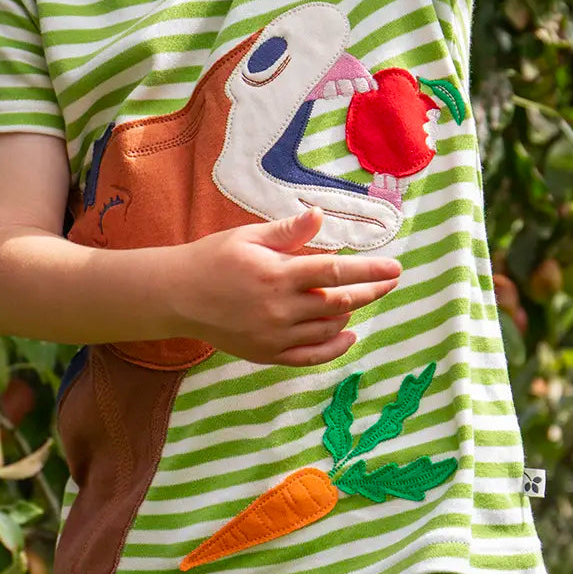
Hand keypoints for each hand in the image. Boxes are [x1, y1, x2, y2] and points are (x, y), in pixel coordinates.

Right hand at [169, 208, 401, 366]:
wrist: (177, 296)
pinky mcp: (267, 354)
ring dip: (350, 313)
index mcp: (277, 274)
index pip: (335, 273)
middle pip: (339, 303)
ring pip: (328, 329)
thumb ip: (289, 231)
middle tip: (391, 281)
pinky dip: (334, 348)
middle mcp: (280, 309)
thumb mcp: (249, 236)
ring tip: (361, 297)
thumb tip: (320, 216)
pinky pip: (310, 357)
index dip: (369, 271)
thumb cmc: (214, 258)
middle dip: (370, 291)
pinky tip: (348, 334)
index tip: (394, 268)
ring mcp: (275, 336)